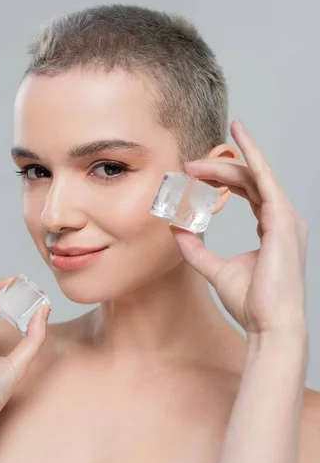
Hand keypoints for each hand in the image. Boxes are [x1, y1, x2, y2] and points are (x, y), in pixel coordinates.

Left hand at [170, 120, 307, 337]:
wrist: (269, 326)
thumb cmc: (251, 303)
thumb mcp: (215, 269)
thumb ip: (196, 248)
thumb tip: (176, 228)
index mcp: (273, 228)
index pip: (250, 190)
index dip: (224, 177)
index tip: (196, 172)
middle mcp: (283, 219)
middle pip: (250, 179)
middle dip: (218, 169)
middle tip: (187, 167)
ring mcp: (286, 218)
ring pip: (253, 176)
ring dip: (223, 165)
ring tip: (193, 165)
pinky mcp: (282, 220)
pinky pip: (265, 178)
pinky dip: (251, 154)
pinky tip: (239, 137)